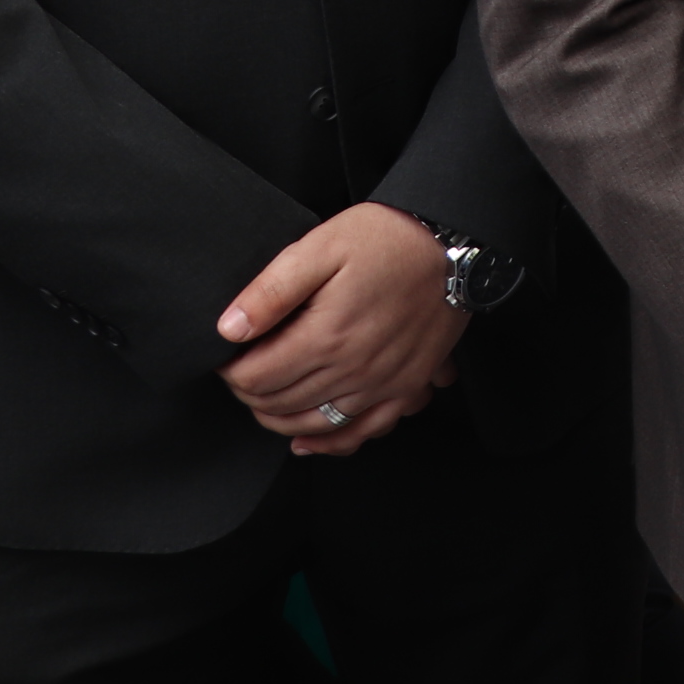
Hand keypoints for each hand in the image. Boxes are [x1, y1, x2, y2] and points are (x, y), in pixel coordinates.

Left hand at [216, 202, 468, 455]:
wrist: (455, 245)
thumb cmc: (389, 240)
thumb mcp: (321, 247)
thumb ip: (271, 290)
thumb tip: (229, 329)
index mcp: (326, 336)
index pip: (254, 378)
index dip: (230, 370)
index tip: (228, 356)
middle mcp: (354, 369)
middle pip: (278, 405)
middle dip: (250, 392)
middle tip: (245, 370)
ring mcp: (382, 384)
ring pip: (313, 425)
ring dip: (279, 419)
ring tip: (266, 398)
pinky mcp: (406, 388)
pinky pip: (362, 432)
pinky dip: (331, 443)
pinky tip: (309, 440)